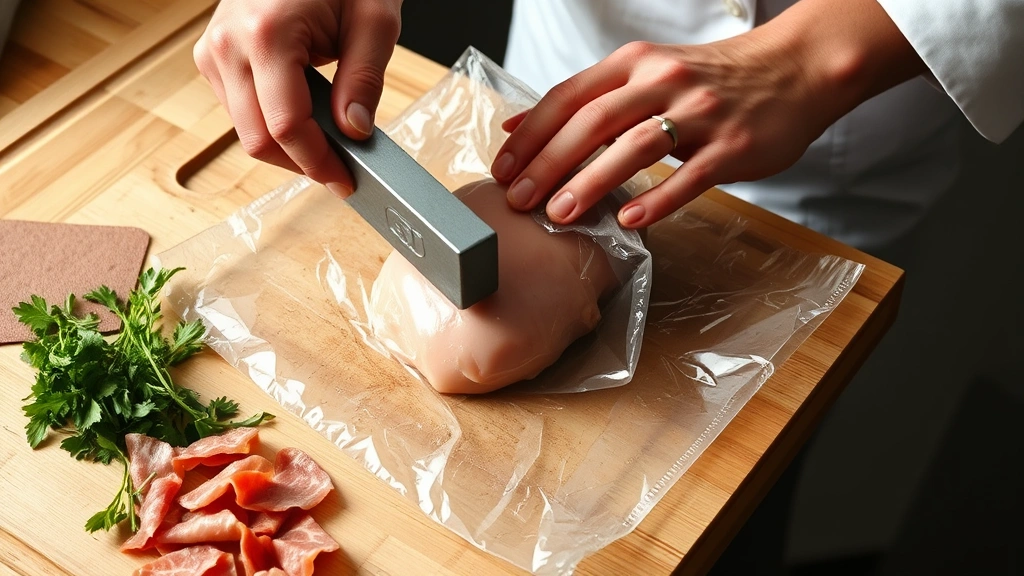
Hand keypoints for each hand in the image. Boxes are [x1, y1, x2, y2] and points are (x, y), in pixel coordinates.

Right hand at [193, 0, 402, 196]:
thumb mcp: (374, 21)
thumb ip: (365, 81)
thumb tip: (354, 133)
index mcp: (266, 34)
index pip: (286, 126)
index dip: (317, 163)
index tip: (345, 182)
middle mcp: (227, 44)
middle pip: (257, 138)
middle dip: (301, 162)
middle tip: (341, 170)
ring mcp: (213, 50)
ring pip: (245, 130)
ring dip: (287, 145)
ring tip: (328, 139)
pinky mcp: (213, 56)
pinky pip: (240, 110)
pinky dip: (273, 123)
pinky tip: (305, 116)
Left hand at [491, 0, 924, 227]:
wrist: (795, 69)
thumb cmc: (713, 79)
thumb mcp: (648, 73)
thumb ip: (589, 98)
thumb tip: (520, 126)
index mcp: (636, 64)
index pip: (569, 96)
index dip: (531, 134)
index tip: (503, 169)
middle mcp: (663, 80)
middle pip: (593, 121)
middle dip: (549, 162)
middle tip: (520, 199)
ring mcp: (701, 112)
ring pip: (635, 144)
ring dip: (592, 181)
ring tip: (561, 214)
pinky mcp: (733, 145)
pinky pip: (690, 174)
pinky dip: (657, 198)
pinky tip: (630, 219)